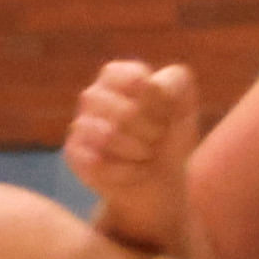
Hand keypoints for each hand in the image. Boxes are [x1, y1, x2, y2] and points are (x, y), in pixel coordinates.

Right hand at [68, 58, 201, 256]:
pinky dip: (126, 172)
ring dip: (139, 151)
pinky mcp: (73, 154)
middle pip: (125, 110)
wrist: (158, 181)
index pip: (134, 78)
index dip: (156, 101)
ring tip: (146, 155)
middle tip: (158, 139)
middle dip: (152, 131)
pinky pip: (98, 162)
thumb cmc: (171, 138)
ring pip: (108, 134)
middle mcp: (94, 96)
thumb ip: (175, 83)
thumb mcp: (185, 106)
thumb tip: (149, 85)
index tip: (167, 114)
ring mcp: (80, 125)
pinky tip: (132, 172)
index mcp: (118, 76)